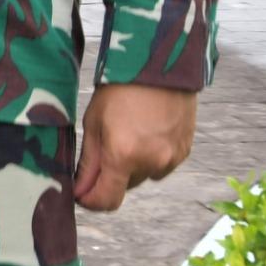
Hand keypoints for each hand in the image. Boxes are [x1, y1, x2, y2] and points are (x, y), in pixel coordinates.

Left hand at [74, 83, 197, 211]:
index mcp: (122, 155)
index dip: (91, 201)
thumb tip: (81, 192)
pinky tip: (146, 131)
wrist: (159, 65)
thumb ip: (89, 162)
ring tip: (128, 132)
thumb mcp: (94, 122)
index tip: (82, 192)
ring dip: (133, 166)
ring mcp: (171, 159)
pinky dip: (151, 156)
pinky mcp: (184, 152)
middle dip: (111, 176)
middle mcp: (150, 162)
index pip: (107, 200)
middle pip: (125, 187)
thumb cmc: (119, 89)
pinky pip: (162, 165)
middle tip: (104, 146)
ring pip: (144, 176)